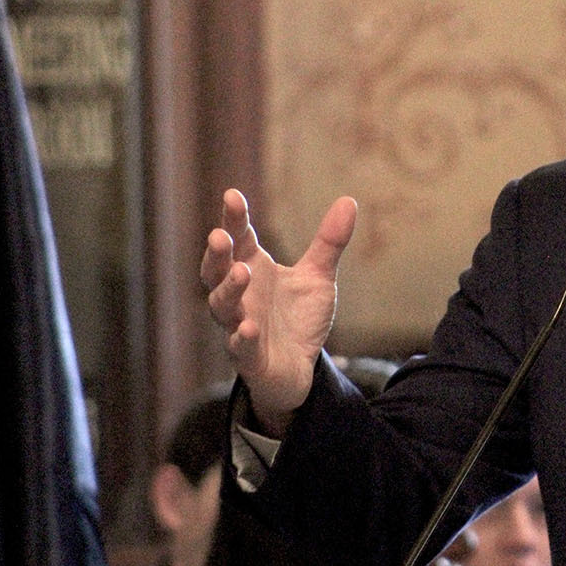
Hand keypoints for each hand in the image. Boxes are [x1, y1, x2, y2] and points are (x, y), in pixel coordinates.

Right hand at [201, 188, 356, 433]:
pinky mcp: (250, 358)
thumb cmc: (298, 319)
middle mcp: (240, 296)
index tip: (232, 195)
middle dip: (216, 254)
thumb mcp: (318, 277)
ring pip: (222, 307)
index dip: (234, 219)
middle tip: (220, 235)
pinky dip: (243, 337)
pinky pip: (241, 347)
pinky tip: (249, 327)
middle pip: (216, 271)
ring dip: (228, 290)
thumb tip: (349, 200)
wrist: (300, 370)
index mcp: (252, 269)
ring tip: (242, 272)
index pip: (238, 240)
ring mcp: (240, 326)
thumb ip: (329, 242)